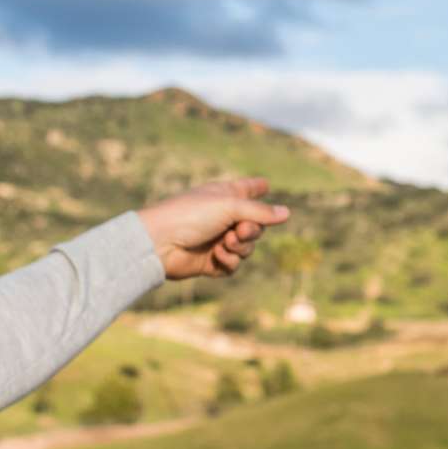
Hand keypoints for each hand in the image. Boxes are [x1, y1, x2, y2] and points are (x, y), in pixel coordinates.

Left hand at [138, 177, 290, 280]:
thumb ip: (260, 211)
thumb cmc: (191, 215)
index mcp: (225, 196)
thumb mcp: (230, 206)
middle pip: (256, 226)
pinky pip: (234, 264)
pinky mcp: (212, 261)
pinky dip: (229, 260)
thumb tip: (286, 213)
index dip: (257, 188)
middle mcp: (223, 217)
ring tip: (225, 243)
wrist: (161, 243)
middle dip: (252, 230)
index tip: (264, 185)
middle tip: (240, 230)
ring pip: (248, 247)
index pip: (248, 190)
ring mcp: (218, 239)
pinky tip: (217, 255)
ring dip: (241, 247)